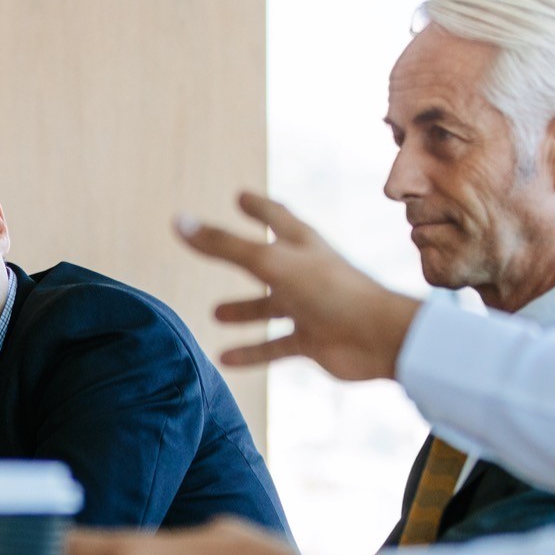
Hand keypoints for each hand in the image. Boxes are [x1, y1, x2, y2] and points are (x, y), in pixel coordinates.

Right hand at [177, 192, 421, 381]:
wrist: (377, 337)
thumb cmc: (329, 290)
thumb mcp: (269, 262)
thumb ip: (223, 245)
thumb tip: (178, 222)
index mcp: (302, 244)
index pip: (277, 216)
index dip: (258, 206)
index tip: (241, 197)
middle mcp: (305, 272)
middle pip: (268, 262)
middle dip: (243, 257)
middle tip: (217, 252)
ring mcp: (310, 307)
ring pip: (269, 306)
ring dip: (244, 309)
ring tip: (215, 312)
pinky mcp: (312, 341)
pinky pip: (275, 346)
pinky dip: (251, 352)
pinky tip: (224, 357)